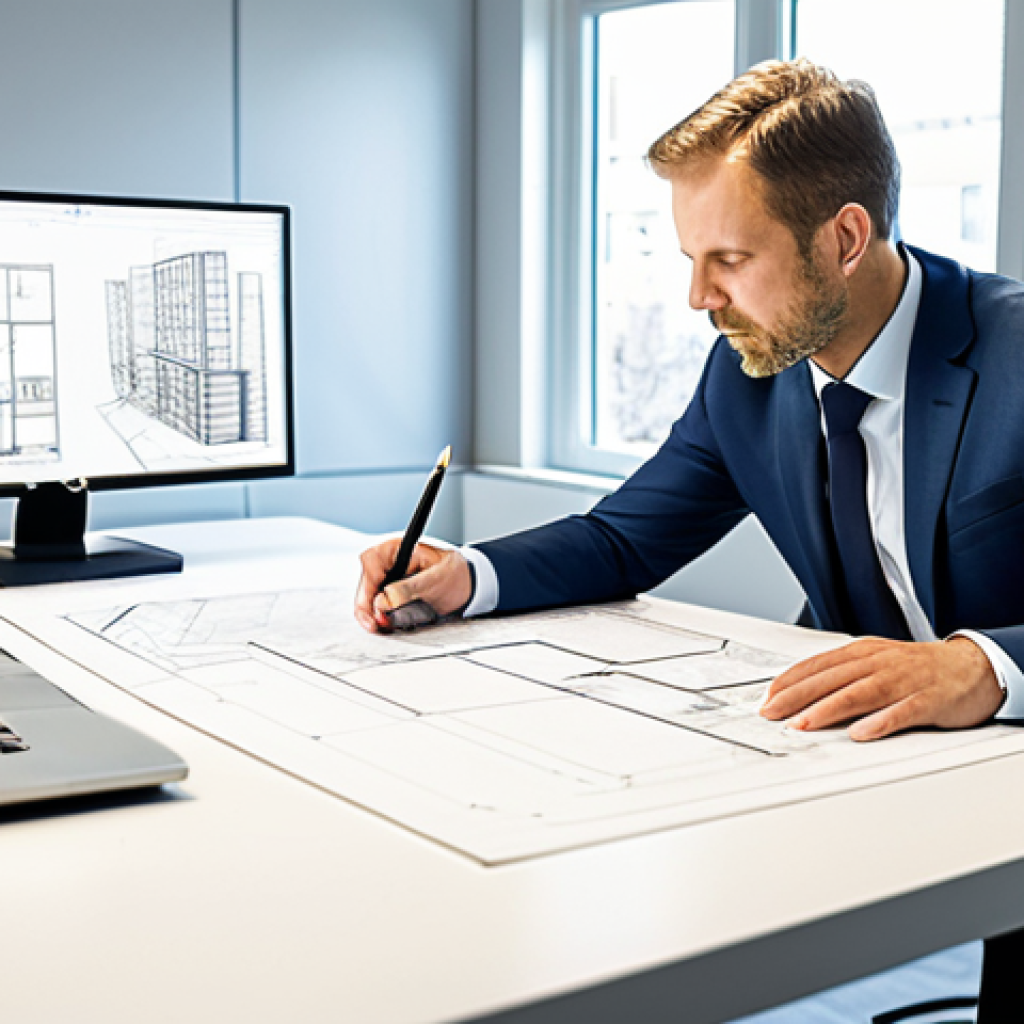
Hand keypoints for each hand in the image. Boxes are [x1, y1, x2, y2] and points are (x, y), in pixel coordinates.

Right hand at [354, 540, 472, 632]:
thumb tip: (385, 599)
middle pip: (366, 583)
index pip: (371, 563)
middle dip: (367, 607)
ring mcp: (388, 578)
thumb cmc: (454, 574)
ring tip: (384, 627)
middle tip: (375, 625)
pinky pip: (378, 606)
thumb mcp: (435, 579)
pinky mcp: (391, 593)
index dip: (368, 585)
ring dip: (374, 615)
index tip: (375, 605)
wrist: (466, 585)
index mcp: (398, 549)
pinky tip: (387, 625)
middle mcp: (389, 563)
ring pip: (369, 597)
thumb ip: (410, 589)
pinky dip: (381, 618)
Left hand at [759, 636, 1005, 741]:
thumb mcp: (875, 663)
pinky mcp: (928, 699)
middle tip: (773, 713)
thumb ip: (843, 677)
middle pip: (831, 679)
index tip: (768, 698)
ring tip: (803, 723)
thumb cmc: (918, 668)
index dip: (790, 681)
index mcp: (863, 652)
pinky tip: (862, 732)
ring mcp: (904, 680)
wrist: (972, 665)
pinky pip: (902, 711)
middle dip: (797, 696)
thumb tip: (803, 695)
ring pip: (860, 693)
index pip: (818, 665)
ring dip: (828, 709)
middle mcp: (879, 663)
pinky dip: (880, 721)